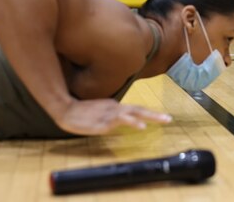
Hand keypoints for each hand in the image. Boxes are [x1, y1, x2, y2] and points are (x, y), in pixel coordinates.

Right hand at [56, 98, 171, 135]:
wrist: (65, 108)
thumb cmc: (83, 112)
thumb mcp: (100, 112)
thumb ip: (112, 115)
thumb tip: (124, 119)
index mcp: (115, 107)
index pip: (135, 109)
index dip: (149, 113)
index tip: (163, 118)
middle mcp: (115, 108)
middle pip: (138, 109)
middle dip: (154, 114)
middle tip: (168, 119)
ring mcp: (109, 114)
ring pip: (131, 113)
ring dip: (146, 116)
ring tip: (160, 120)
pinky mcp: (103, 122)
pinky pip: (120, 122)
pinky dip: (131, 122)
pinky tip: (140, 126)